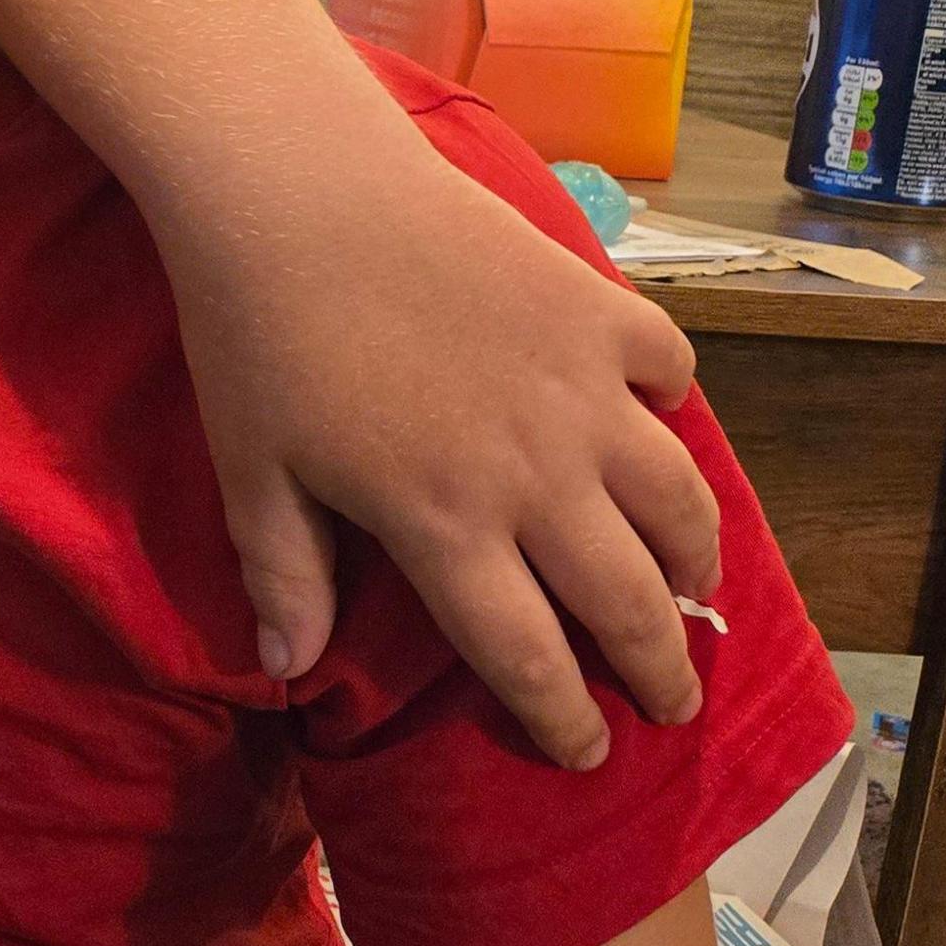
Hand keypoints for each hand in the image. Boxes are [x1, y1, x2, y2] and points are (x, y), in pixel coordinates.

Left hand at [171, 157, 719, 768]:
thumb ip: (283, 574)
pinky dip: (673, 402)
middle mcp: (534, 473)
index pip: (527, 656)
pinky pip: (669, 369)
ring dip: (693, 557)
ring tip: (691, 589)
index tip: (587, 754)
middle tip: (674, 703)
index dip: (563, 718)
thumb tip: (285, 670)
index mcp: (446, 525)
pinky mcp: (598, 310)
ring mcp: (580, 389)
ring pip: (677, 500)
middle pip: (626, 599)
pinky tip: (658, 421)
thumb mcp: (252, 471)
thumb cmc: (256, 335)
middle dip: (659, 667)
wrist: (296, 191)